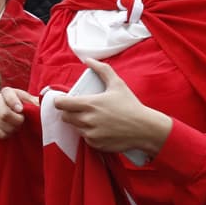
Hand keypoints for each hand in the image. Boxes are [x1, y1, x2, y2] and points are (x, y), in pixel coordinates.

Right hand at [0, 87, 40, 138]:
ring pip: (2, 125)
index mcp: (7, 91)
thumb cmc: (28, 108)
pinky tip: (10, 130)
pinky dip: (7, 135)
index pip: (7, 94)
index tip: (21, 110)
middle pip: (4, 114)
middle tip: (22, 122)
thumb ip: (38, 101)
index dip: (14, 102)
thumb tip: (44, 100)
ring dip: (13, 129)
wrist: (19, 117)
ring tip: (17, 126)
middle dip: (17, 121)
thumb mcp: (34, 103)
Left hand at [52, 59, 171, 155]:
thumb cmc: (131, 105)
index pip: (61, 104)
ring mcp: (91, 134)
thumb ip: (102, 70)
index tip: (65, 100)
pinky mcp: (95, 144)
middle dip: (69, 112)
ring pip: (74, 128)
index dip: (60, 101)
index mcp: (89, 104)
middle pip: (65, 116)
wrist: (145, 129)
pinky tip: (99, 128)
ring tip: (92, 118)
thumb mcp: (117, 84)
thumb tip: (88, 60)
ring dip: (79, 123)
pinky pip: (85, 138)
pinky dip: (89, 134)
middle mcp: (87, 120)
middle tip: (80, 109)